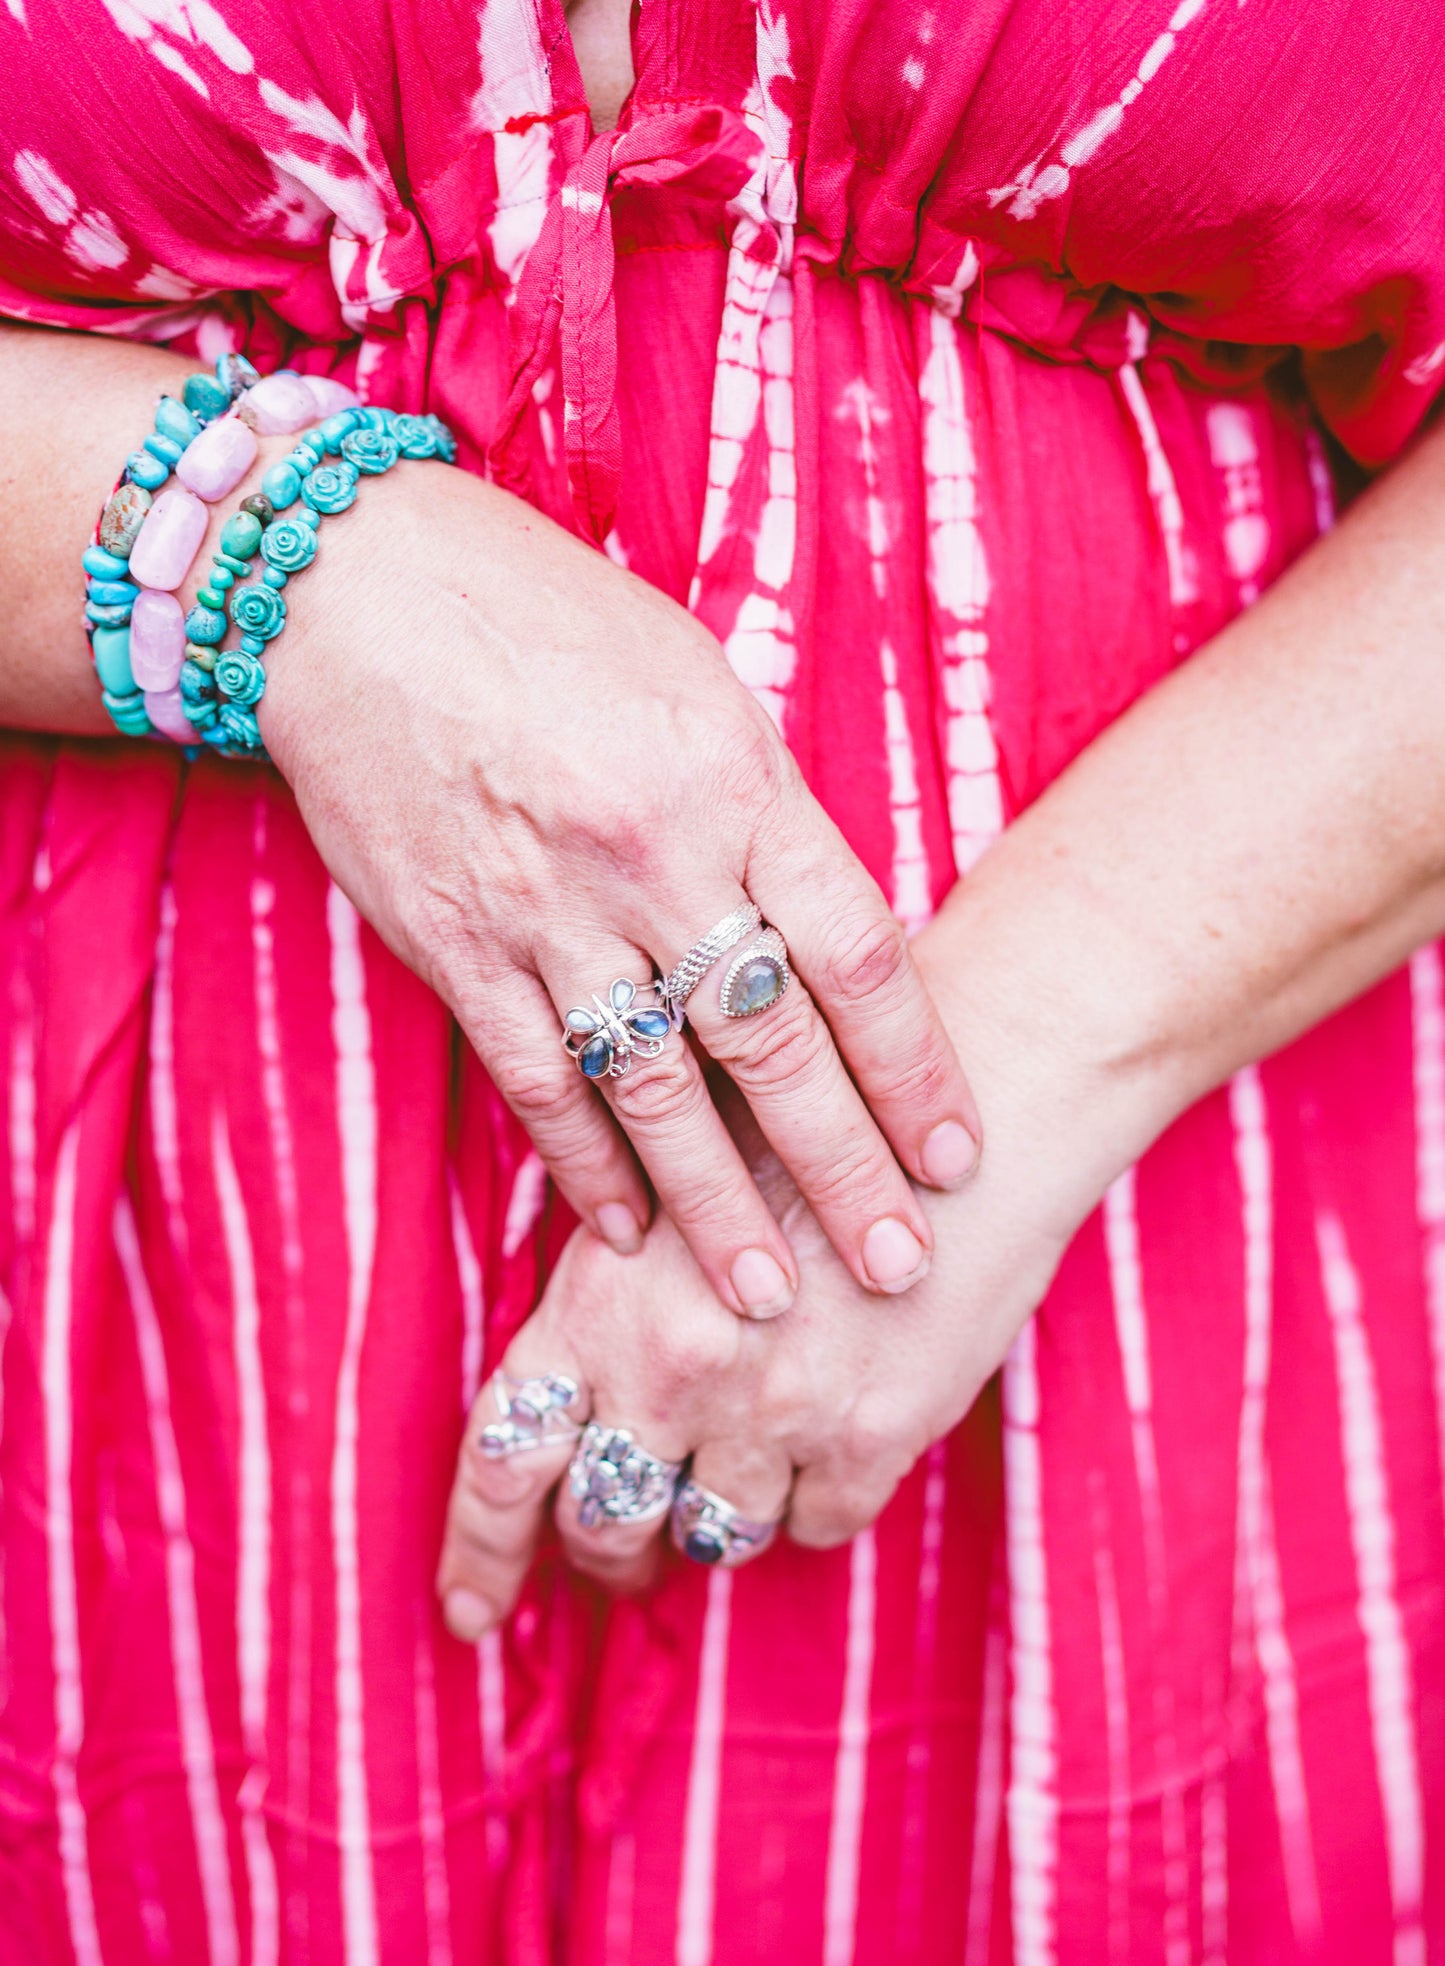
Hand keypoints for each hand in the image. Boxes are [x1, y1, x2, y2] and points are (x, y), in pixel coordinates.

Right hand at [249, 456, 979, 1317]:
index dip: (916, 1071)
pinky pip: (538, 1083)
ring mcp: (550, 911)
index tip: (957, 1156)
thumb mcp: (700, 689)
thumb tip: (831, 941)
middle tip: (897, 1268)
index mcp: (739, 782)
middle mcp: (656, 856)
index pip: (859, 957)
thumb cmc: (550, 626)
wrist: (358, 595)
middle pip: (775, 1048)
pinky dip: (584, 1166)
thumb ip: (769, 817)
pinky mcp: (457, 948)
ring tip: (766, 1300)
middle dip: (844, 1173)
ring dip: (716, 1208)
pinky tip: (625, 1234)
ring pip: (655, 1093)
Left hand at [433, 887, 1115, 1632]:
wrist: (979, 1101)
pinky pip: (814, 1528)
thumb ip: (612, 1285)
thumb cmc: (819, 1116)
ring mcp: (773, 1410)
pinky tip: (827, 1437)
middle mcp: (672, 1366)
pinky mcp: (871, 1436)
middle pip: (601, 1520)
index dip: (479, 1550)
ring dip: (713, 1517)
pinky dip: (811, 1499)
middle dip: (606, 1546)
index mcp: (602, 1299)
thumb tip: (572, 1392)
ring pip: (710, 1535)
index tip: (468, 1610)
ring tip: (733, 1478)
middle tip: (621, 1550)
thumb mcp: (676, 1176)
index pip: (504, 1456)